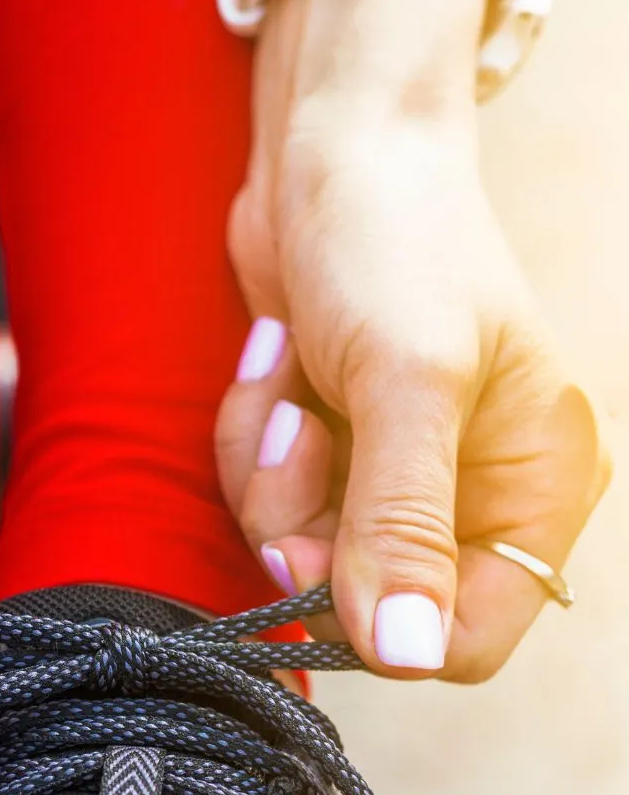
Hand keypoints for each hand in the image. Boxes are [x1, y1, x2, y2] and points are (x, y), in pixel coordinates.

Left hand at [216, 0, 609, 681]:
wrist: (333, 139)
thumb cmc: (394, 237)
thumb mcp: (405, 379)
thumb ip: (403, 521)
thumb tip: (407, 654)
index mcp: (540, 485)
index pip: (469, 636)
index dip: (384, 618)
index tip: (316, 558)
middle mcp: (477, 491)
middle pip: (368, 599)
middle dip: (307, 523)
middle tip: (297, 433)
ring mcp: (400, 471)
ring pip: (306, 551)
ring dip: (269, 471)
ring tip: (290, 373)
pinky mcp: (336, 447)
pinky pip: (271, 499)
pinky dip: (254, 438)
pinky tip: (277, 359)